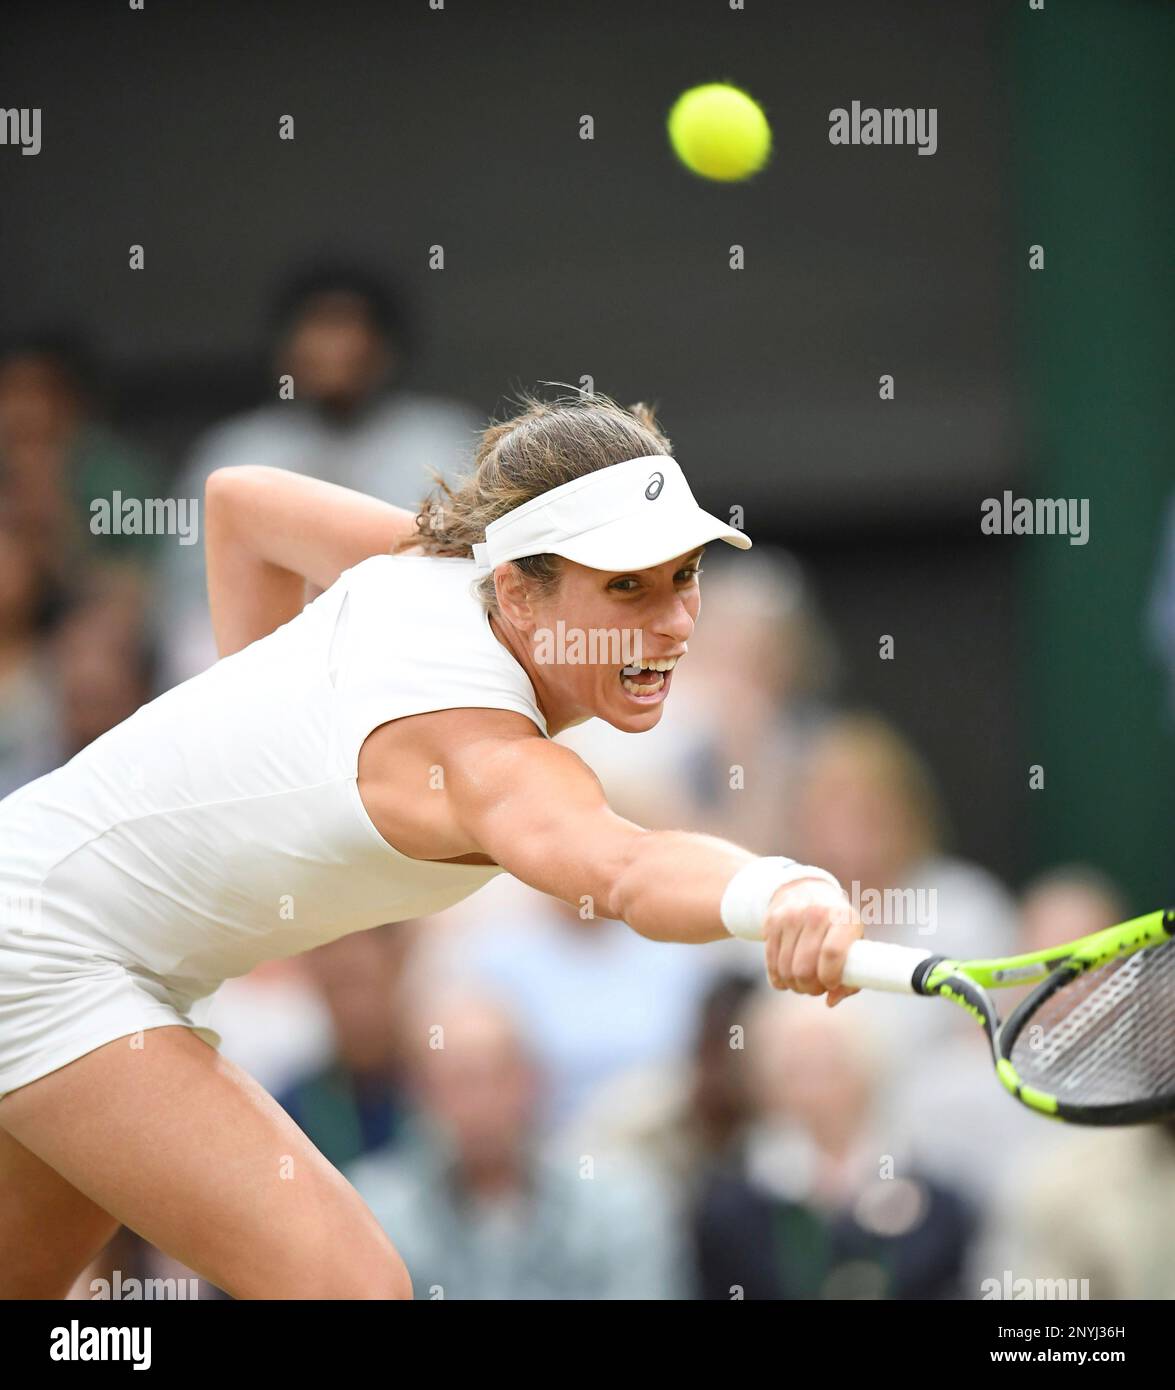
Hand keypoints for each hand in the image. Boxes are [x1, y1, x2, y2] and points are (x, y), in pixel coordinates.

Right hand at [763, 877, 862, 1006]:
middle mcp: (815, 914)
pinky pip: (771, 964)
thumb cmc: (836, 924)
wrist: (804, 888)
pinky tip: (786, 978)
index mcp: (842, 918)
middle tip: (816, 988)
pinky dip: (778, 979)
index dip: (830, 977)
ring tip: (803, 983)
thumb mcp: (853, 941)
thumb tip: (831, 1000)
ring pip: (786, 970)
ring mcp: (790, 917)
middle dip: (810, 987)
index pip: (832, 953)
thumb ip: (851, 976)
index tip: (830, 984)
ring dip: (795, 985)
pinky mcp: (771, 922)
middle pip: (806, 968)